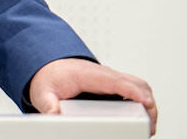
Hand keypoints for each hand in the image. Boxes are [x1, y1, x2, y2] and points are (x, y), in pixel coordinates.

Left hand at [29, 58, 156, 135]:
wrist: (47, 67)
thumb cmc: (48, 77)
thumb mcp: (42, 92)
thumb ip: (48, 104)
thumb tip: (54, 114)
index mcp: (88, 75)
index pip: (116, 81)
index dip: (133, 92)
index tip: (146, 103)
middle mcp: (103, 74)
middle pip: (135, 83)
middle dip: (147, 103)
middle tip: (148, 125)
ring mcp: (110, 79)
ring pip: (137, 86)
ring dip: (147, 102)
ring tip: (148, 125)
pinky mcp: (111, 85)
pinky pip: (132, 89)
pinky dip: (141, 100)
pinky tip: (141, 117)